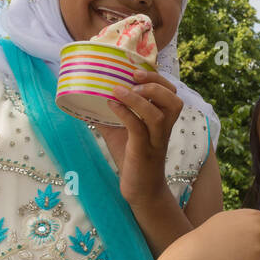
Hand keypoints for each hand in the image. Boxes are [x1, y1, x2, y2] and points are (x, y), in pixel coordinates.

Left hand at [101, 69, 182, 205]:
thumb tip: (86, 97)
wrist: (141, 190)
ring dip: (140, 99)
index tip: (137, 69)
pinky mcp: (144, 152)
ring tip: (121, 90)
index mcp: (162, 121)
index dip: (158, 78)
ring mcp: (156, 141)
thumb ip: (109, 115)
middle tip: (133, 77)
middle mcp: (164, 129)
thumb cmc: (132, 159)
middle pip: (173, 100)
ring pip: (160, 115)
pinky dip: (126, 114)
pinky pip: (139, 129)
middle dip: (155, 84)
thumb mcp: (119, 131)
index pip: (170, 93)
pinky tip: (111, 105)